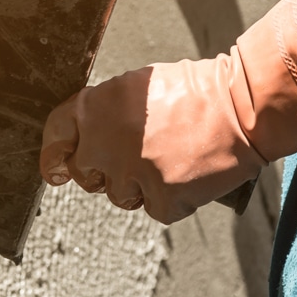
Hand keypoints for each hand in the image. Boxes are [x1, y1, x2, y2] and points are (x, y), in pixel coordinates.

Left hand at [39, 0, 296, 224]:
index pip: (55, 137)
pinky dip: (173, 198)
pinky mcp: (161, 200)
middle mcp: (105, 143)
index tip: (56, 169)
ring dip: (143, 186)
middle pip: (87, 175)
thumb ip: (106, 113)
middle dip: (107, 172)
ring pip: (122, 197)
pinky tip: (190, 173)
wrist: (242, 108)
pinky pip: (156, 209)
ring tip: (173, 157)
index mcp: (96, 108)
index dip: (53, 155)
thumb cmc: (196, 92)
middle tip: (140, 156)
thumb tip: (85, 140)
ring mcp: (132, 175)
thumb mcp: (139, 87)